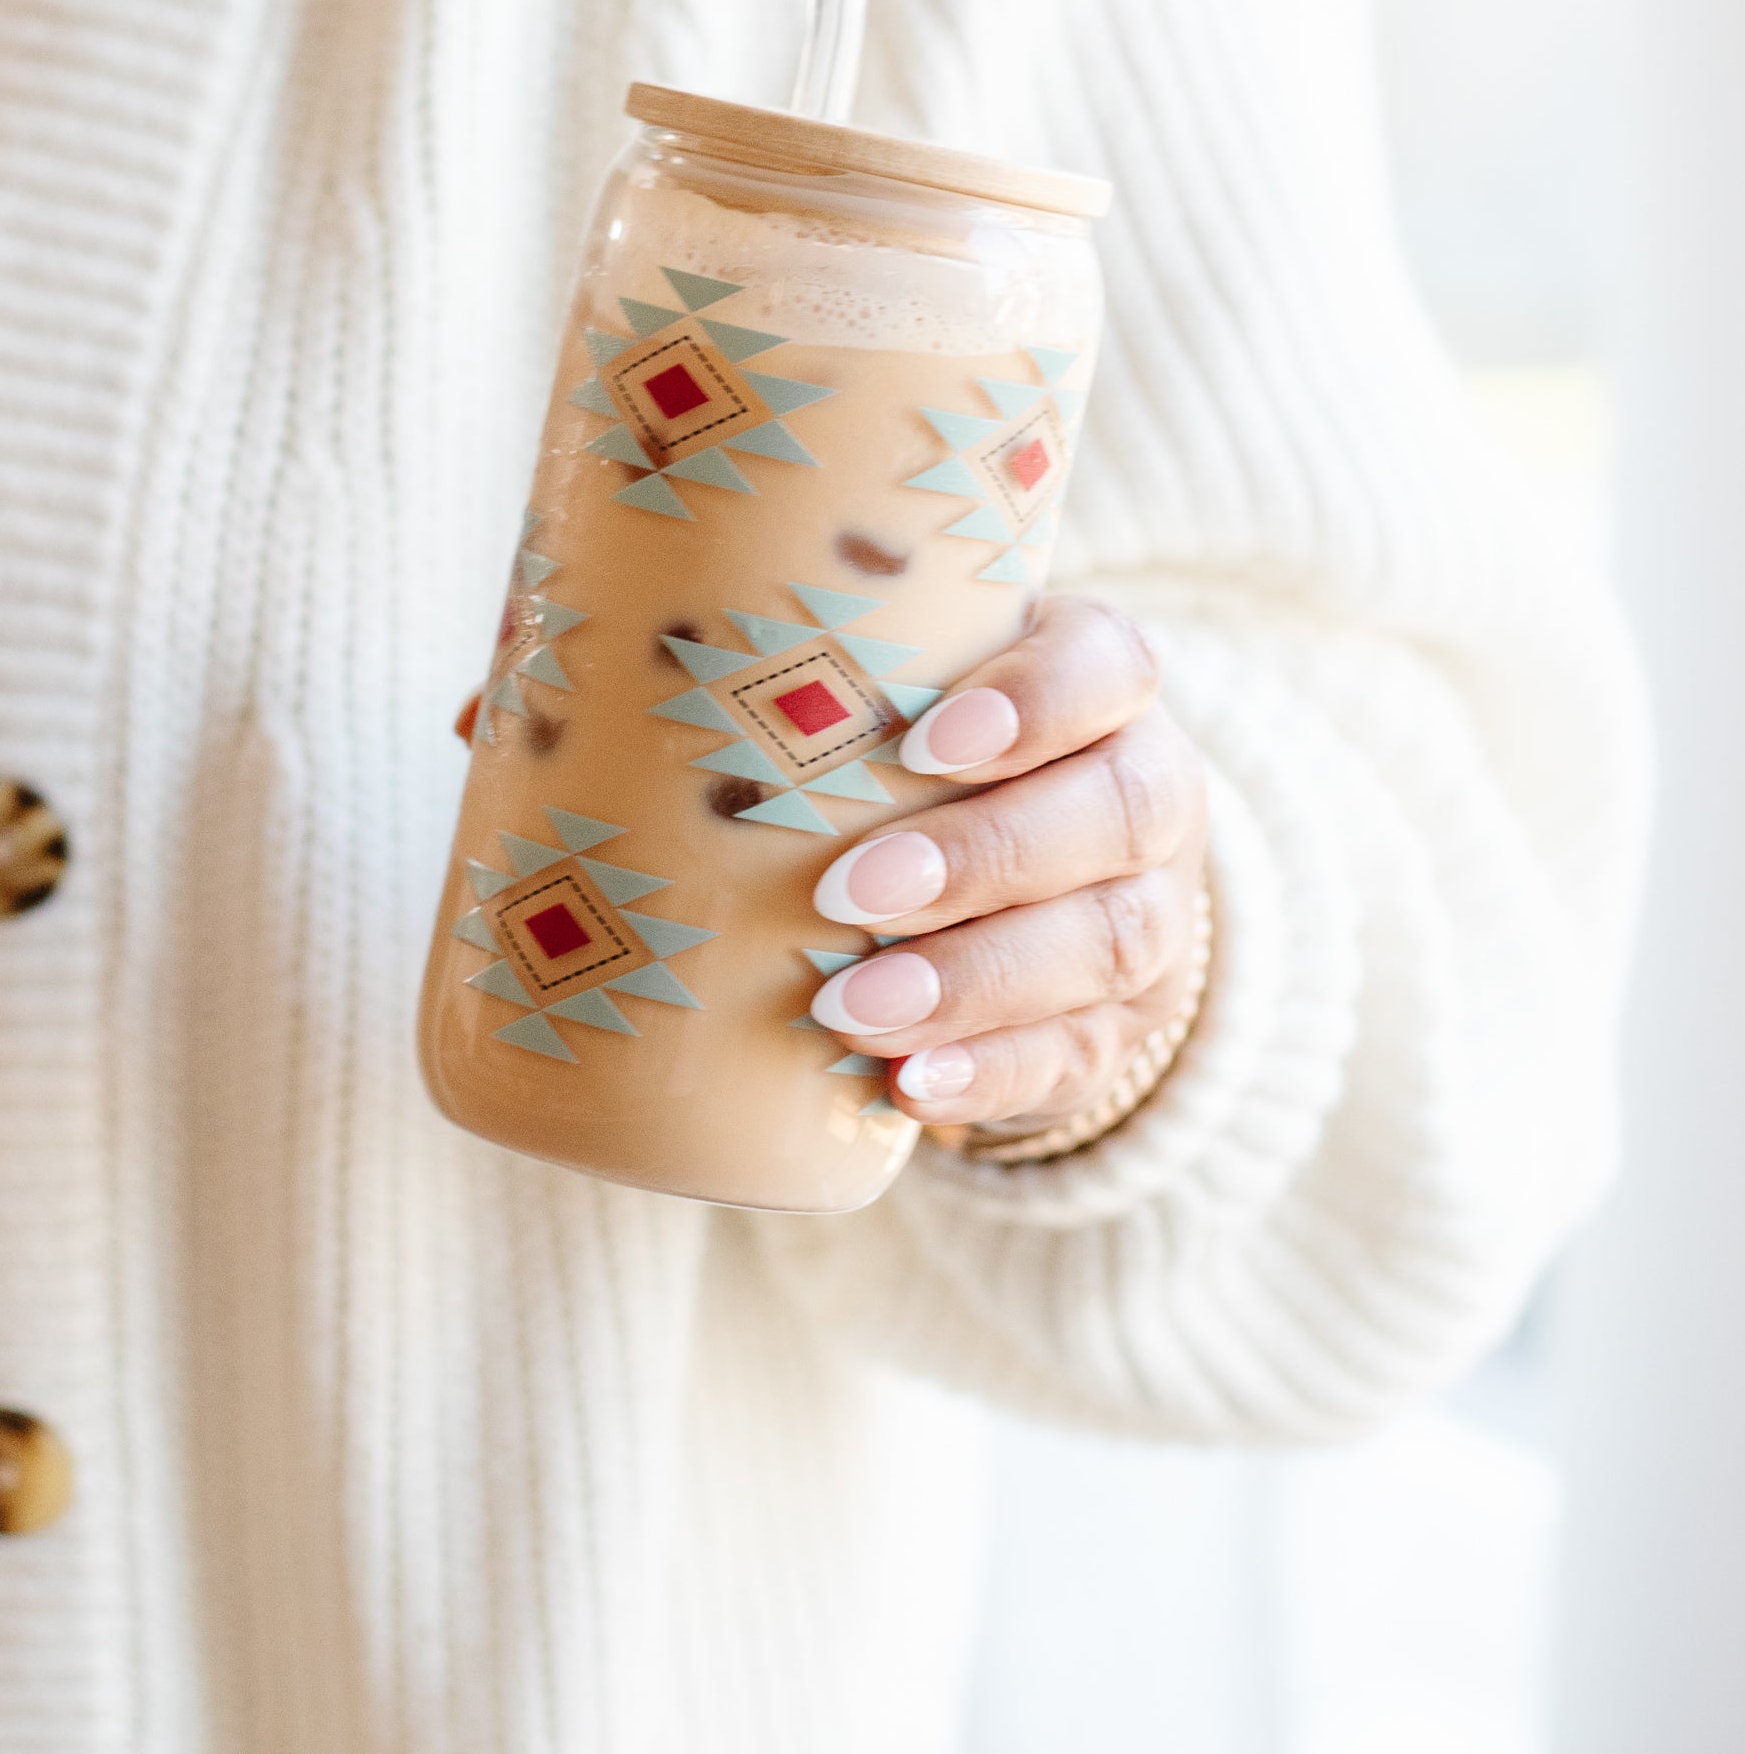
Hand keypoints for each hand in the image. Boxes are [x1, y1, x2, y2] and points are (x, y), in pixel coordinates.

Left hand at [805, 597, 1208, 1130]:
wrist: (1024, 877)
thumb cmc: (906, 751)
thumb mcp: (886, 691)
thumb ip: (797, 668)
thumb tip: (602, 667)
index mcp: (1100, 685)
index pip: (1105, 664)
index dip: (1034, 701)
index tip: (923, 742)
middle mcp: (1149, 792)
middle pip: (1115, 815)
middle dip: (981, 859)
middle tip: (847, 893)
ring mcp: (1151, 917)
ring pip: (1108, 944)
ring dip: (975, 982)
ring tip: (854, 1009)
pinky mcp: (1121, 1028)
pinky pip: (1080, 1056)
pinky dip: (994, 1074)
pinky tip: (912, 1089)